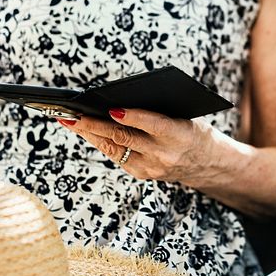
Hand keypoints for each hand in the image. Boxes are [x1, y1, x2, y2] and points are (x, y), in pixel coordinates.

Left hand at [57, 108, 215, 183]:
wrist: (206, 163)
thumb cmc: (192, 131)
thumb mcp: (185, 116)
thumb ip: (157, 111)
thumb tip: (120, 101)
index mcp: (179, 135)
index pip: (152, 124)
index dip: (131, 117)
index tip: (111, 109)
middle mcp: (163, 154)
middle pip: (123, 138)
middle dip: (95, 126)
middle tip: (72, 114)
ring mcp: (151, 168)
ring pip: (114, 149)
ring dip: (89, 134)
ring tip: (70, 120)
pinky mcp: (142, 174)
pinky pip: (116, 156)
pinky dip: (101, 142)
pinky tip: (87, 132)